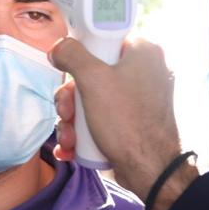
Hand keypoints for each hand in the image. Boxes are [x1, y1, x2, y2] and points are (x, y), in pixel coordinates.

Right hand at [50, 37, 197, 209]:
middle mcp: (144, 72)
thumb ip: (72, 54)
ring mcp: (138, 98)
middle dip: (71, 99)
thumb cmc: (127, 122)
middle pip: (92, 73)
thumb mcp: (93, 79)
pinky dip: (84, 130)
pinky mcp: (132, 121)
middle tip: (66, 112)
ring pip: (92, 98)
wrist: (149, 170)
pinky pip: (101, 116)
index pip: (103, 39)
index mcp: (143, 52)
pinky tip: (72, 145)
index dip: (81, 55)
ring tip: (69, 137)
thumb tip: (59, 48)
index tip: (70, 72)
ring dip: (72, 119)